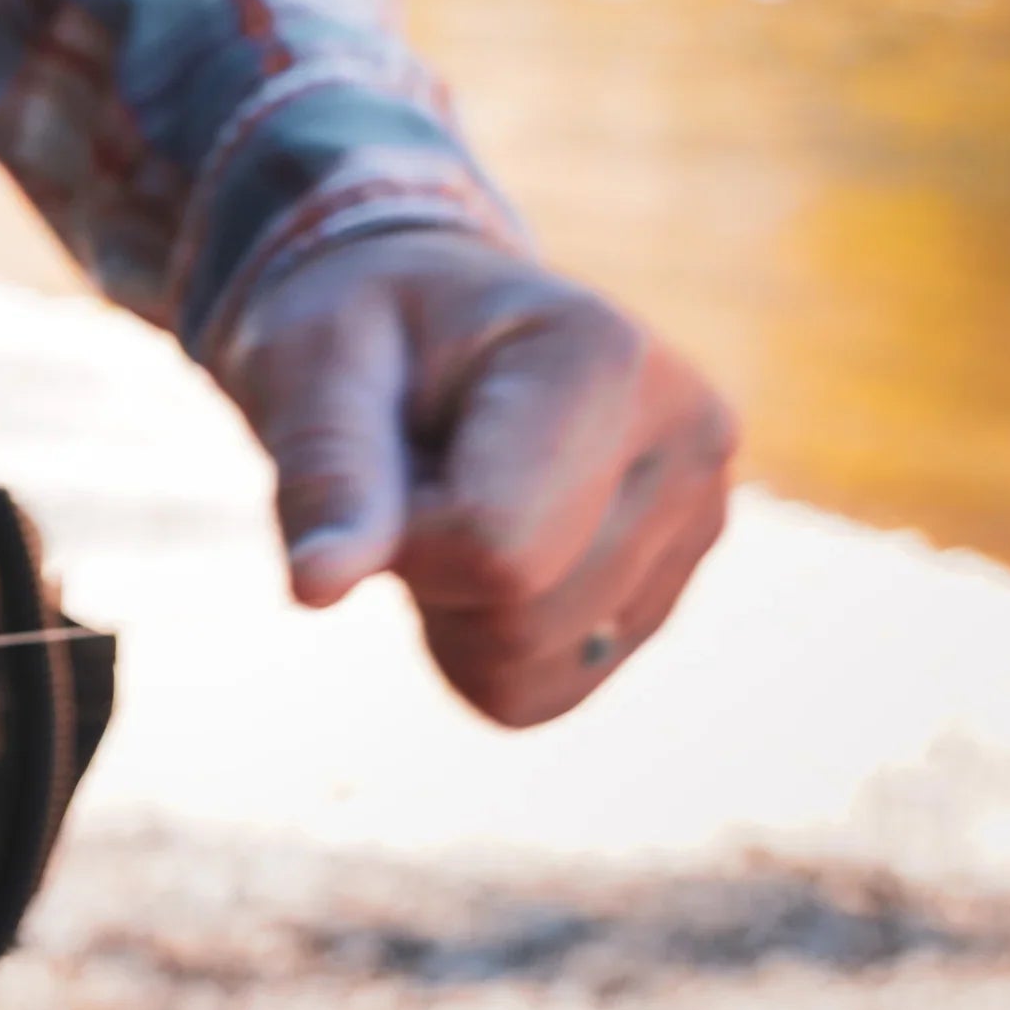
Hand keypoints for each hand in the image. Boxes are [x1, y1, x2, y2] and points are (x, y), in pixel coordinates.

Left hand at [207, 229, 737, 726]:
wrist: (420, 317)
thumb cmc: (360, 332)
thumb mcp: (311, 367)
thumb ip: (324, 473)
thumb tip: (318, 588)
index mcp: (605, 356)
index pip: (495, 549)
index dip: (398, 537)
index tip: (379, 459)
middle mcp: (689, 437)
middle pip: (519, 616)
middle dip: (425, 567)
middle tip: (412, 469)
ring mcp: (699, 518)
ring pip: (530, 665)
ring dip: (449, 604)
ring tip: (452, 490)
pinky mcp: (672, 587)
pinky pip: (542, 692)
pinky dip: (479, 644)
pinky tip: (483, 545)